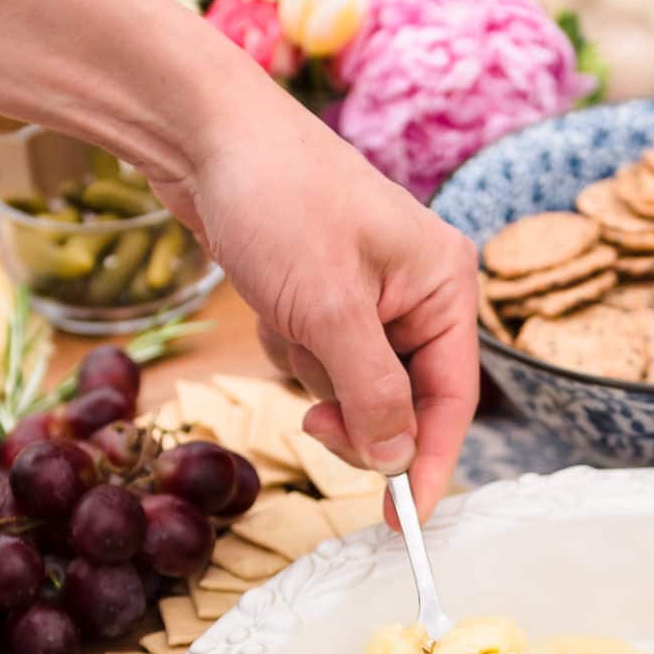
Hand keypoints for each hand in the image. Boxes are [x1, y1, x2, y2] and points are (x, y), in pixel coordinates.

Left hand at [0, 0, 476, 514]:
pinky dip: (290, 345)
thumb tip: (396, 459)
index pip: (453, 400)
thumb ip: (372, 394)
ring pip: (354, 382)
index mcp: (445, 285)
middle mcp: (419, 289)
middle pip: (403, 399)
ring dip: (311, 370)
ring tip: (285, 318)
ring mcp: (372, 289)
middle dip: (352, 409)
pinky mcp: (326, 288)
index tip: (398, 521)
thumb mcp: (328, 312)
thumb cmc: (276, 201)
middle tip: (308, 416)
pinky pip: (319, 354)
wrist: (201, 132)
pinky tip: (270, 300)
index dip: (427, 464)